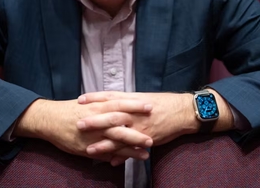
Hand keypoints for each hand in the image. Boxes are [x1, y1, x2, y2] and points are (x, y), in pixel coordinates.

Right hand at [14, 98, 153, 162]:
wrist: (50, 120)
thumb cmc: (70, 110)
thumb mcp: (88, 103)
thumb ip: (104, 104)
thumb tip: (120, 103)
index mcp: (97, 106)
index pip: (119, 103)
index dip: (134, 104)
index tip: (149, 105)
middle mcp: (97, 119)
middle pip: (121, 122)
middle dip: (138, 127)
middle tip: (154, 130)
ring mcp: (93, 134)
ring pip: (116, 139)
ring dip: (133, 145)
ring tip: (148, 149)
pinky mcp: (88, 147)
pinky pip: (107, 153)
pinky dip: (119, 156)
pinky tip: (130, 160)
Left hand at [77, 91, 196, 151]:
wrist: (181, 112)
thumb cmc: (162, 103)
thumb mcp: (143, 98)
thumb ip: (127, 101)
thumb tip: (112, 102)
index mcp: (132, 100)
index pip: (110, 97)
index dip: (94, 98)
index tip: (80, 99)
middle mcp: (134, 112)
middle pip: (111, 116)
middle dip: (94, 121)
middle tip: (78, 123)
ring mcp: (140, 126)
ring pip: (119, 136)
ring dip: (103, 144)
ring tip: (89, 149)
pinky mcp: (146, 138)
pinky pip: (131, 149)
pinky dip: (121, 156)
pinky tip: (110, 162)